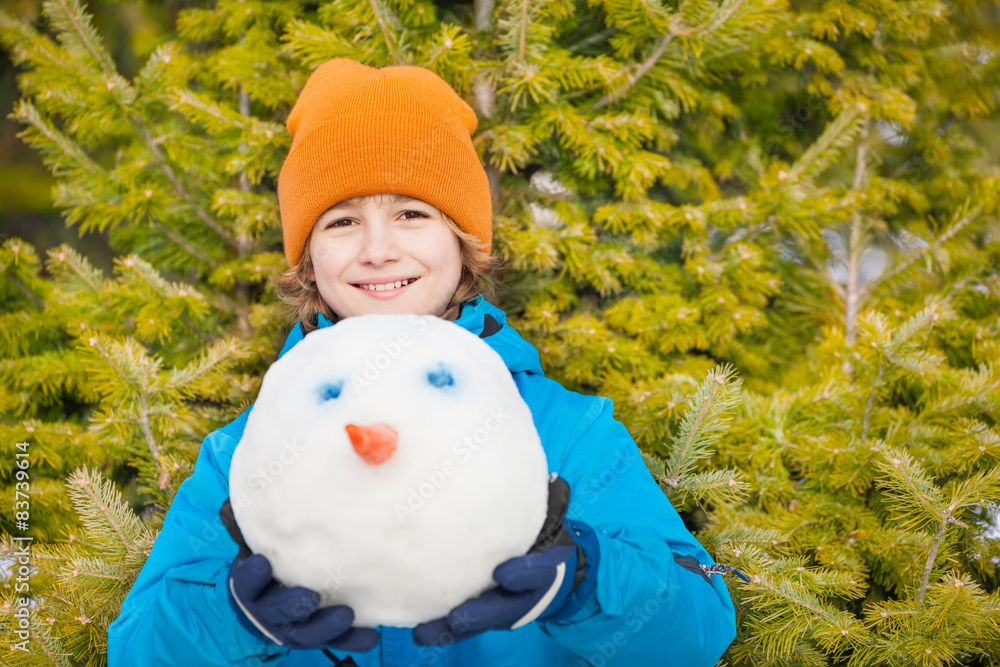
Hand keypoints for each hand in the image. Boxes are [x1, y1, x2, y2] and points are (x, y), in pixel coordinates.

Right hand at [219, 500, 378, 651]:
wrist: (284, 578)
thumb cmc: (282, 547)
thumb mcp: (274, 531)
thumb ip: (274, 512)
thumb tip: (289, 468)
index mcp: (253, 582)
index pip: (245, 583)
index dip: (251, 577)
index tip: (260, 563)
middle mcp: (268, 607)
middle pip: (274, 613)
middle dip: (290, 606)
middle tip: (309, 597)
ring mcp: (291, 625)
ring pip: (302, 634)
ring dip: (324, 627)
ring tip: (346, 615)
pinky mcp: (316, 633)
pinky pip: (333, 642)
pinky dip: (351, 640)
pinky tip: (370, 635)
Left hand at [413, 475, 595, 645]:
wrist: (548, 559)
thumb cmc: (535, 527)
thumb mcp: (541, 512)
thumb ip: (532, 496)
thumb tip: (516, 460)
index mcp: (544, 565)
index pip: (538, 572)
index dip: (524, 574)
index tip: (503, 572)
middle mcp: (525, 591)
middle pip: (506, 607)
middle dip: (482, 613)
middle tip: (458, 617)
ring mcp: (506, 604)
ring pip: (483, 622)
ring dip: (455, 629)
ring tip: (427, 632)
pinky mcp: (487, 612)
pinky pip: (467, 625)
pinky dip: (445, 630)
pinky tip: (422, 632)